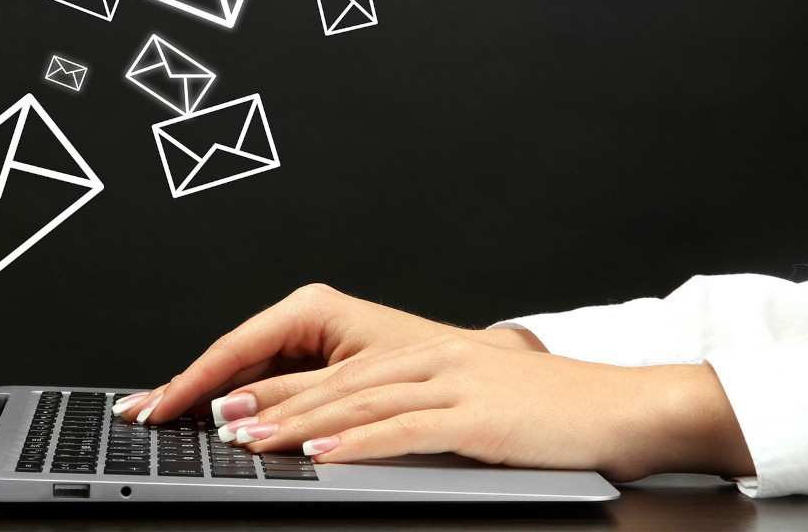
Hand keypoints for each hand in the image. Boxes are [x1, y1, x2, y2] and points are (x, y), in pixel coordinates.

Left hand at [116, 284, 754, 481]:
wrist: (613, 406)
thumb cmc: (532, 410)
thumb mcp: (452, 399)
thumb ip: (390, 409)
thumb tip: (321, 432)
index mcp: (405, 351)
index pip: (309, 363)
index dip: (246, 380)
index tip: (194, 401)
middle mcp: (417, 356)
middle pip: (317, 376)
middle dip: (250, 398)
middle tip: (194, 418)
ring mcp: (445, 380)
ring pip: (351, 398)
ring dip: (290, 419)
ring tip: (241, 438)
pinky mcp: (474, 414)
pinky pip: (404, 428)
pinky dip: (357, 442)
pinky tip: (321, 455)